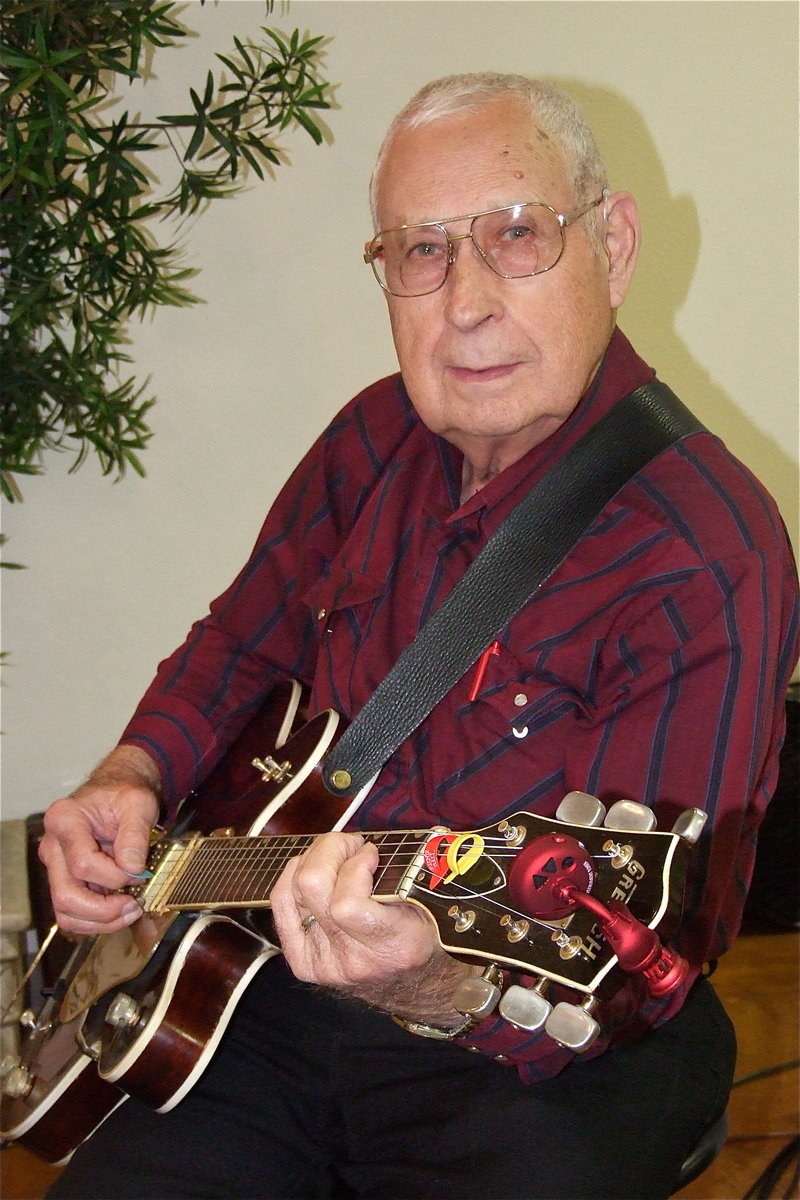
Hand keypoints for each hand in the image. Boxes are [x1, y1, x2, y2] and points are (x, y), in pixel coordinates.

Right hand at [39, 746, 160, 935]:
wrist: (116, 793)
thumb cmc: (124, 795)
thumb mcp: (139, 803)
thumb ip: (135, 834)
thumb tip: (132, 868)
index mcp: (65, 820)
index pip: (83, 863)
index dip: (114, 876)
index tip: (140, 872)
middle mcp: (52, 846)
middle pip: (66, 895)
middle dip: (104, 909)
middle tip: (134, 904)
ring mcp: (56, 866)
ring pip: (65, 912)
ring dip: (100, 921)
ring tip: (131, 911)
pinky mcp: (65, 880)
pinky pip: (73, 914)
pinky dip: (97, 922)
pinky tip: (121, 912)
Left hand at [270, 831, 473, 1025]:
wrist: (409, 985)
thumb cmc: (421, 934)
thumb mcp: (428, 906)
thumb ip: (405, 876)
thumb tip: (368, 843)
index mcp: (391, 948)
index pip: (347, 904)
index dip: (356, 866)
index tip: (372, 852)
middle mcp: (352, 961)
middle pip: (312, 887)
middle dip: (330, 849)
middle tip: (351, 843)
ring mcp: (323, 964)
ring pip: (293, 891)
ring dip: (313, 858)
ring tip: (336, 853)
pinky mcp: (303, 963)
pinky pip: (281, 906)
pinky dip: (291, 877)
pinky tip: (310, 867)